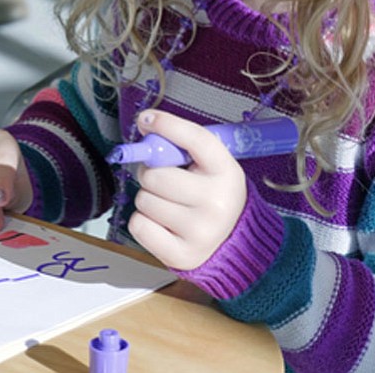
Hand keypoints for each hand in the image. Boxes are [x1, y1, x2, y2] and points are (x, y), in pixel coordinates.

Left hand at [128, 110, 246, 270]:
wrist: (235, 243)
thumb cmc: (213, 195)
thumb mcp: (210, 165)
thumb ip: (182, 144)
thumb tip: (145, 124)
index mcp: (226, 172)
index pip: (195, 139)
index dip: (167, 125)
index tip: (145, 119)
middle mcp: (217, 203)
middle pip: (156, 175)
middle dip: (150, 173)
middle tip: (163, 180)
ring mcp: (200, 232)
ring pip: (144, 200)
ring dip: (148, 199)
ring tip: (168, 204)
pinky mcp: (182, 256)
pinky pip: (138, 225)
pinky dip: (143, 222)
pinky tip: (162, 224)